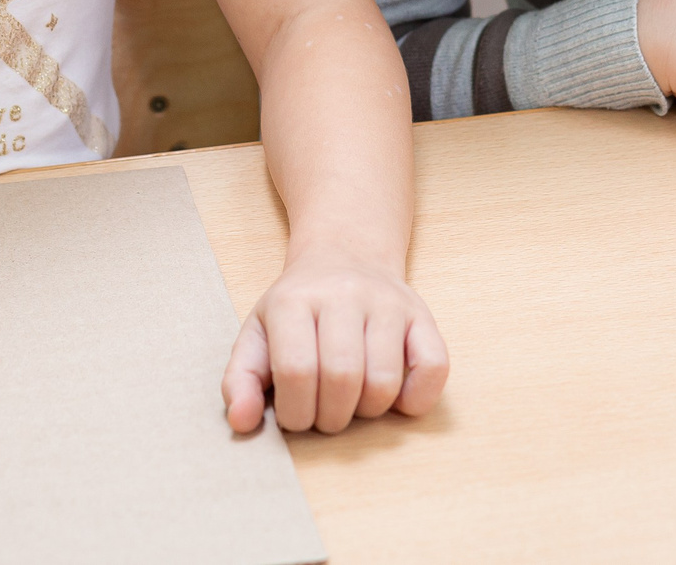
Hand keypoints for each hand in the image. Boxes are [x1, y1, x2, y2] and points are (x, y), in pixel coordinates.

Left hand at [221, 248, 448, 434]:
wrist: (344, 254)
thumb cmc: (297, 309)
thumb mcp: (258, 335)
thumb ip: (241, 380)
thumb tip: (241, 422)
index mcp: (293, 300)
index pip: (296, 371)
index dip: (295, 412)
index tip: (295, 415)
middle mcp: (343, 293)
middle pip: (342, 378)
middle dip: (331, 417)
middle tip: (325, 414)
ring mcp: (387, 301)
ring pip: (384, 381)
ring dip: (368, 411)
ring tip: (353, 402)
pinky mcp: (421, 313)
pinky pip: (434, 367)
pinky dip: (416, 398)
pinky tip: (396, 397)